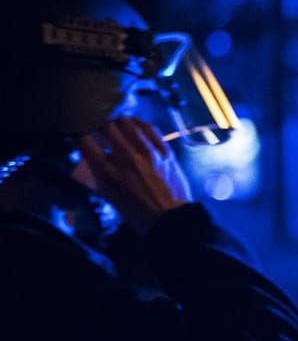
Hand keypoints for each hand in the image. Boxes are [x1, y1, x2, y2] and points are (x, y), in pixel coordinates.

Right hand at [76, 117, 192, 235]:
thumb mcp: (109, 195)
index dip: (83, 137)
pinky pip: (149, 128)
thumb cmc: (139, 212)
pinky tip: (135, 124)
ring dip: (119, 122)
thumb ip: (100, 173)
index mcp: (108, 172)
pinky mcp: (164, 152)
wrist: (170, 218)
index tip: (85, 138)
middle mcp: (126, 159)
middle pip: (107, 127)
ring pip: (128, 123)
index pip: (86, 142)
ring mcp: (147, 153)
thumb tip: (96, 155)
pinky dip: (139, 123)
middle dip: (101, 127)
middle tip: (102, 130)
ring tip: (117, 125)